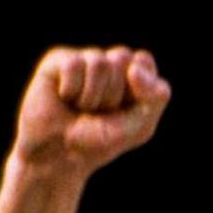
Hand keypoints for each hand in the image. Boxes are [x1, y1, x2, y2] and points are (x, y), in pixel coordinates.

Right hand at [14, 46, 170, 175]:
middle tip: (99, 112)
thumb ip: (154, 98)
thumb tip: (134, 67)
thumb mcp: (139, 127)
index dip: (137, 86)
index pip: (143, 62)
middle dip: (113, 93)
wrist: (58, 155)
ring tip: (82, 109)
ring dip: (92, 97)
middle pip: (122, 58)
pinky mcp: (58, 59)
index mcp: (133, 76)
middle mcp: (110, 63)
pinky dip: (71, 90)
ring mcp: (84, 60)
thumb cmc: (100, 141)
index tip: (126, 110)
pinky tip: (64, 98)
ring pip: (99, 63)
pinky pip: (74, 65)